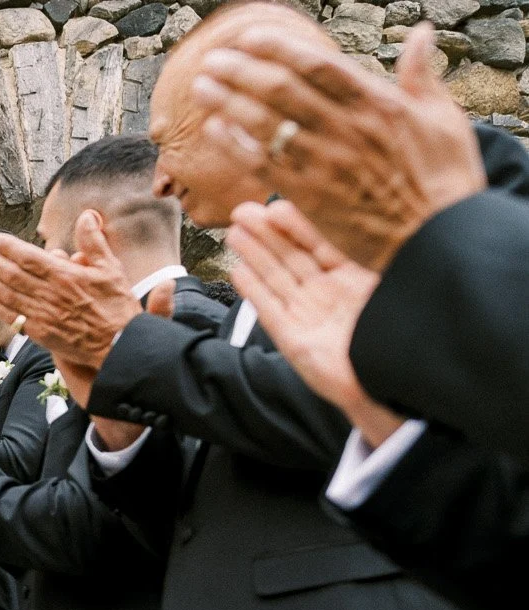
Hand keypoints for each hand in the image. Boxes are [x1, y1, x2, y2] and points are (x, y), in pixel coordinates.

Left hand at [0, 218, 141, 372]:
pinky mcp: (39, 334)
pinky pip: (12, 318)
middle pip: (12, 275)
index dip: (9, 247)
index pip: (29, 258)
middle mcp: (49, 295)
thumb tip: (86, 215)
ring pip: (7, 295)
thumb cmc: (117, 306)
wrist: (119, 346)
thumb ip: (94, 242)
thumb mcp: (111, 268)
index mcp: (65, 276)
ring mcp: (42, 316)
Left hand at [192, 25, 483, 270]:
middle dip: (243, 70)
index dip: (280, 47)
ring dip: (229, 102)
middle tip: (214, 57)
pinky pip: (263, 165)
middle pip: (282, 90)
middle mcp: (345, 129)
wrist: (434, 239)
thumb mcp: (444, 119)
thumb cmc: (443, 180)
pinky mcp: (309, 196)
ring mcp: (323, 163)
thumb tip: (423, 32)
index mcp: (378, 104)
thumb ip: (423, 75)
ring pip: (267, 125)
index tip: (252, 36)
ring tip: (202, 85)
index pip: (319, 65)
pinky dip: (237, 145)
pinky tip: (214, 129)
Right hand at [226, 200, 402, 445]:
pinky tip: (237, 272)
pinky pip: (269, 310)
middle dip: (266, 234)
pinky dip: (253, 292)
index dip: (299, 224)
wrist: (386, 386)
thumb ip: (376, 259)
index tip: (278, 205)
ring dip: (254, 256)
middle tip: (242, 211)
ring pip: (276, 278)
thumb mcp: (390, 287)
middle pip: (291, 257)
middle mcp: (326, 294)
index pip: (321, 244)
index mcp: (352, 279)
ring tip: (233, 234)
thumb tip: (373, 223)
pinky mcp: (292, 339)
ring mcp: (307, 315)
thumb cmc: (393, 340)